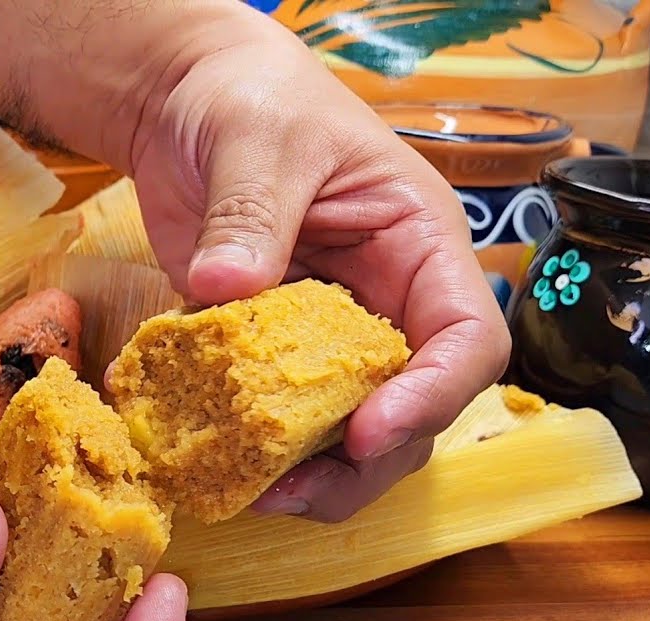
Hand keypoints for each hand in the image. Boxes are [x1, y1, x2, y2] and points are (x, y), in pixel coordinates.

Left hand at [0, 0, 508, 520]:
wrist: (182, 104)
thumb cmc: (248, 100)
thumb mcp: (258, 141)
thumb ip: (251, 214)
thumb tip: (226, 287)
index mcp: (418, 246)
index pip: (466, 338)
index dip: (431, 395)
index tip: (367, 430)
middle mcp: (386, 302)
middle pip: (413, 408)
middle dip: (364, 462)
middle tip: (293, 491)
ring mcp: (326, 334)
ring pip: (348, 428)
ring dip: (310, 472)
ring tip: (251, 491)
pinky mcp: (266, 352)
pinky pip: (275, 414)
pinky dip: (253, 446)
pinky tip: (213, 460)